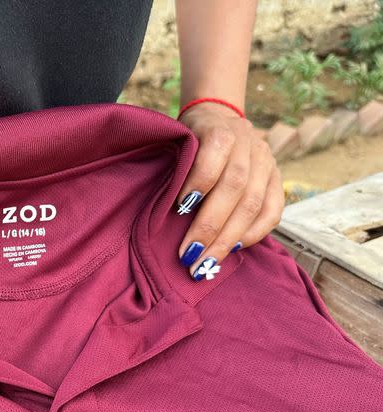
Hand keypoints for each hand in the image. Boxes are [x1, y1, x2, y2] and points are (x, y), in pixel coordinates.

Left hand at [174, 102, 284, 279]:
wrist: (219, 119)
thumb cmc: (189, 139)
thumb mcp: (179, 142)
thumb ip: (178, 168)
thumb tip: (164, 213)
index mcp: (221, 130)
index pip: (213, 156)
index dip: (198, 183)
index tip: (178, 209)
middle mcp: (249, 144)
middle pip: (234, 188)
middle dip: (209, 227)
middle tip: (189, 255)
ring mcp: (267, 162)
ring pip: (254, 204)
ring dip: (228, 238)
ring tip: (207, 262)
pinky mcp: (277, 179)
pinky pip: (273, 212)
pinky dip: (254, 234)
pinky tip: (232, 249)